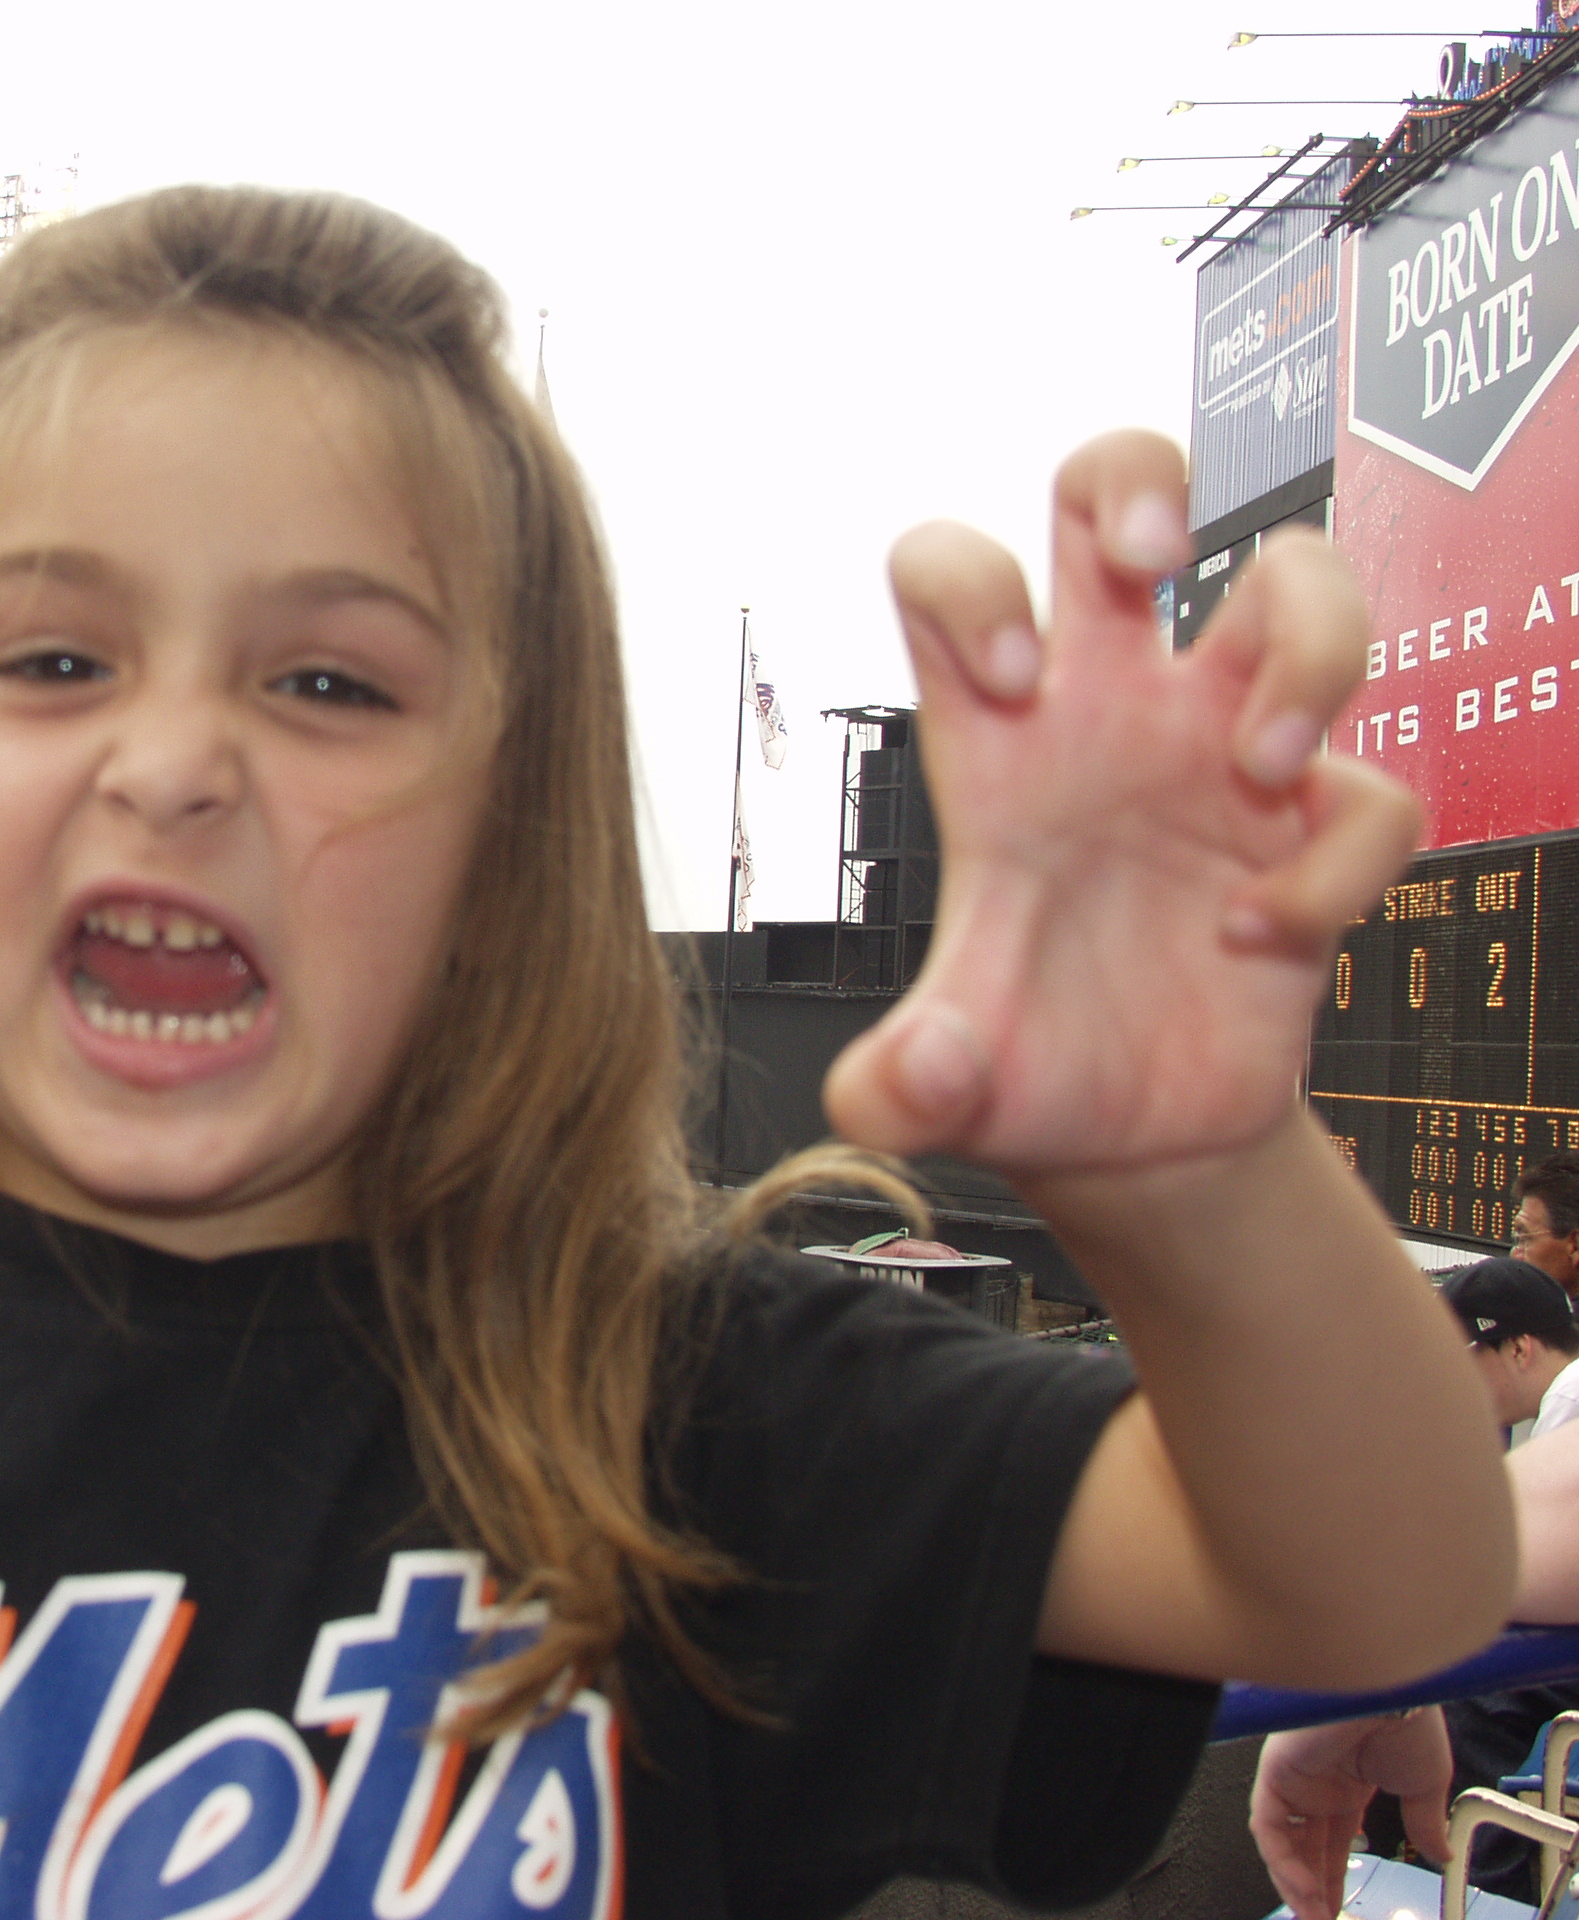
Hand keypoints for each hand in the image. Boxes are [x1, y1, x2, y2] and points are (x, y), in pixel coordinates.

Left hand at [825, 433, 1418, 1170]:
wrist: (1125, 1138)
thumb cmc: (1023, 1065)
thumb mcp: (939, 1086)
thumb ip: (901, 1083)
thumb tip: (901, 1085)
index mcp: (993, 740)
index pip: (951, 571)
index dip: (971, 581)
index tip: (1011, 681)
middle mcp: (1107, 715)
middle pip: (1118, 492)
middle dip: (1139, 480)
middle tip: (1154, 559)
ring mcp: (1219, 752)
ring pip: (1296, 577)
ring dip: (1306, 644)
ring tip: (1257, 771)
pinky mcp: (1312, 825)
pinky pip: (1374, 787)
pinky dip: (1336, 860)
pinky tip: (1262, 932)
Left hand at [1251, 1710, 1453, 1919]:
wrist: (1389, 1694)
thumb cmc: (1408, 1721)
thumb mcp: (1425, 1785)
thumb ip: (1425, 1823)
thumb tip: (1440, 1854)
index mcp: (1349, 1783)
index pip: (1335, 1840)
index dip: (1336, 1876)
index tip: (1340, 1909)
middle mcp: (1316, 1782)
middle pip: (1305, 1847)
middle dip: (1311, 1889)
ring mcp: (1293, 1778)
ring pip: (1280, 1841)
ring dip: (1294, 1882)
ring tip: (1314, 1916)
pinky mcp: (1275, 1773)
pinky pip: (1268, 1826)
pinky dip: (1281, 1861)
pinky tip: (1303, 1888)